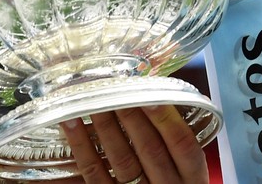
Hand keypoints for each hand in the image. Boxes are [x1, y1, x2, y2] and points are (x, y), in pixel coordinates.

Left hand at [59, 105, 207, 183]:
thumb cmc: (168, 180)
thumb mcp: (182, 168)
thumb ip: (171, 139)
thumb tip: (150, 91)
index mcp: (191, 177)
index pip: (184, 146)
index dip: (167, 119)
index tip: (150, 93)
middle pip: (150, 149)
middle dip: (131, 116)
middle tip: (115, 87)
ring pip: (122, 159)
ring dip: (105, 125)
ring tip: (91, 97)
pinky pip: (93, 172)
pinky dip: (81, 145)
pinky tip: (70, 121)